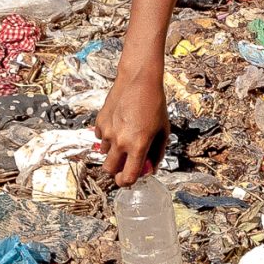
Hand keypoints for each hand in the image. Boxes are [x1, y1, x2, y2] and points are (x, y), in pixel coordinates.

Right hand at [94, 68, 169, 182]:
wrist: (139, 80)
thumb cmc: (154, 103)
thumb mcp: (163, 131)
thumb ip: (157, 153)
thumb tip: (150, 168)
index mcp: (138, 145)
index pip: (128, 176)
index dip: (127, 182)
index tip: (128, 179)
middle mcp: (120, 141)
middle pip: (109, 170)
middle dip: (116, 170)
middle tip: (125, 163)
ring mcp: (107, 131)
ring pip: (104, 153)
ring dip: (113, 152)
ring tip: (124, 137)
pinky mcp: (99, 122)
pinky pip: (100, 138)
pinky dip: (107, 137)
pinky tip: (118, 126)